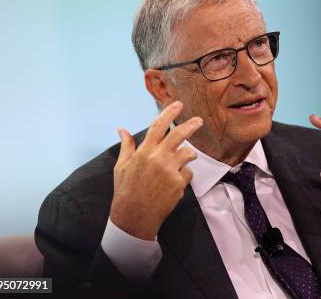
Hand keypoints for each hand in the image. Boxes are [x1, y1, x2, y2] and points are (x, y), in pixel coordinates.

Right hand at [110, 101, 202, 239]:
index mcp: (144, 152)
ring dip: (188, 155)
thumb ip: (126, 146)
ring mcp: (170, 170)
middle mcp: (158, 158)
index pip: (158, 126)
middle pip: (179, 135)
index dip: (169, 112)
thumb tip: (121, 129)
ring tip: (184, 159)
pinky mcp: (179, 183)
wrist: (134, 217)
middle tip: (199, 120)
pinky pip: (188, 173)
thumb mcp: (121, 166)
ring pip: (188, 154)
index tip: (178, 104)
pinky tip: (174, 183)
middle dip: (191, 125)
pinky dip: (183, 176)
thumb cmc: (126, 190)